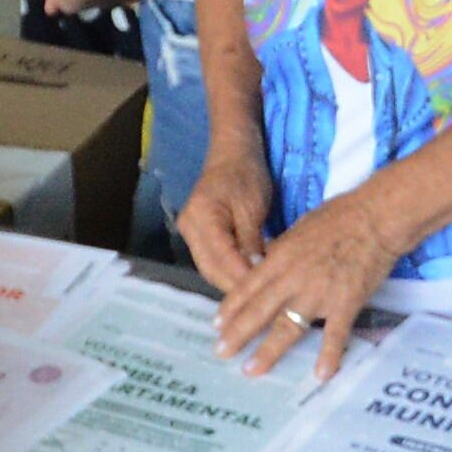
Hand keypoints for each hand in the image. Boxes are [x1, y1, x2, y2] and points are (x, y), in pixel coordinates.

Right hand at [179, 136, 273, 289]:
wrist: (233, 152)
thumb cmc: (246, 174)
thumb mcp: (253, 208)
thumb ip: (251, 242)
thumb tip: (255, 274)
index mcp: (202, 217)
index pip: (221, 259)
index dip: (240, 278)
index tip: (261, 293)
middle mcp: (190, 228)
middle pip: (210, 268)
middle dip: (234, 286)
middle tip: (260, 300)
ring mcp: (190, 232)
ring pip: (209, 267)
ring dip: (231, 281)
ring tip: (255, 293)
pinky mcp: (198, 234)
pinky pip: (212, 259)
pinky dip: (228, 270)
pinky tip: (246, 278)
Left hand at [213, 186, 403, 379]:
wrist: (376, 217)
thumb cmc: (340, 216)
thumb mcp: (300, 227)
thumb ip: (283, 250)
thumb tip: (269, 260)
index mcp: (282, 258)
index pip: (248, 287)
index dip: (231, 308)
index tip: (217, 325)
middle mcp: (294, 278)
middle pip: (259, 311)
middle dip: (238, 334)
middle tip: (221, 353)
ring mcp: (320, 294)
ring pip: (288, 327)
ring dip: (268, 351)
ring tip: (251, 369)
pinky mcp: (346, 303)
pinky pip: (335, 334)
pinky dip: (328, 356)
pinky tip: (320, 375)